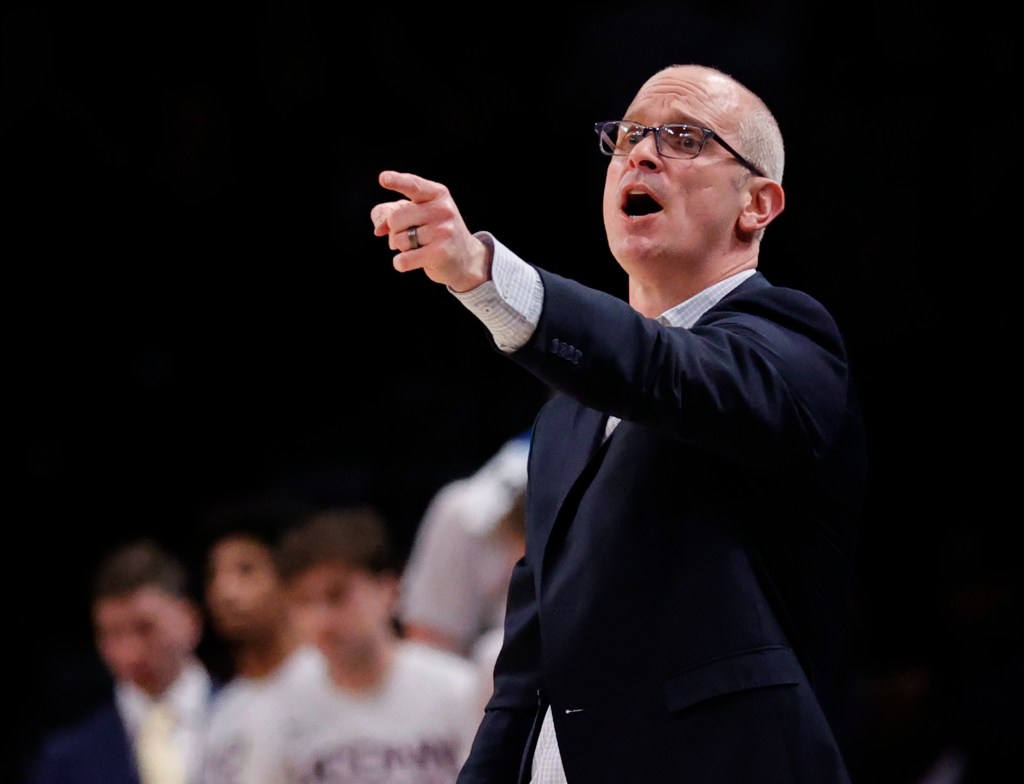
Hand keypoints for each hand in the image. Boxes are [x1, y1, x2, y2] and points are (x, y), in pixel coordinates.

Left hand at [370, 171, 490, 291]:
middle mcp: (442, 210)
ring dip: (402, 248)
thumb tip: (379, 228)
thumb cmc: (434, 232)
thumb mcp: (416, 215)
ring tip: (418, 247)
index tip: (383, 178)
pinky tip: (411, 262)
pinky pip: (404, 259)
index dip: (397, 181)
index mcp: (437, 194)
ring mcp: (443, 231)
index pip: (413, 185)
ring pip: (399, 240)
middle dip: (395, 231)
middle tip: (410, 236)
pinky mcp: (440, 253)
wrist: (465, 259)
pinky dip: (400, 264)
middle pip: (395, 219)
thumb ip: (390, 212)